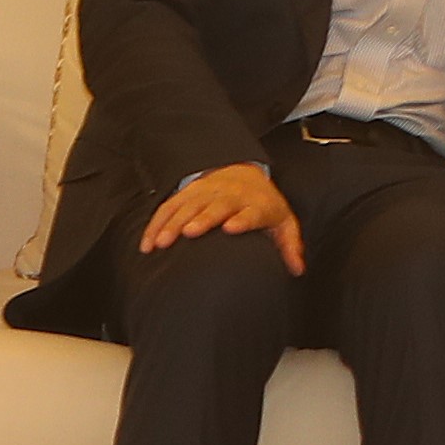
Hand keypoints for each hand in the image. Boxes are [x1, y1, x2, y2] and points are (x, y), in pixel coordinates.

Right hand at [141, 160, 301, 273]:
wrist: (244, 174)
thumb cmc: (264, 207)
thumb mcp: (283, 223)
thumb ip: (290, 246)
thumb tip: (298, 269)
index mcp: (256, 205)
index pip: (251, 211)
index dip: (242, 219)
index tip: (231, 228)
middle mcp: (230, 196)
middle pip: (215, 207)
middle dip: (201, 218)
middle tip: (188, 233)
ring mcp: (206, 193)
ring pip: (187, 206)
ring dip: (172, 223)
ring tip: (160, 242)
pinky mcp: (187, 193)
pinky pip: (168, 208)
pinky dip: (155, 224)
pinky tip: (147, 244)